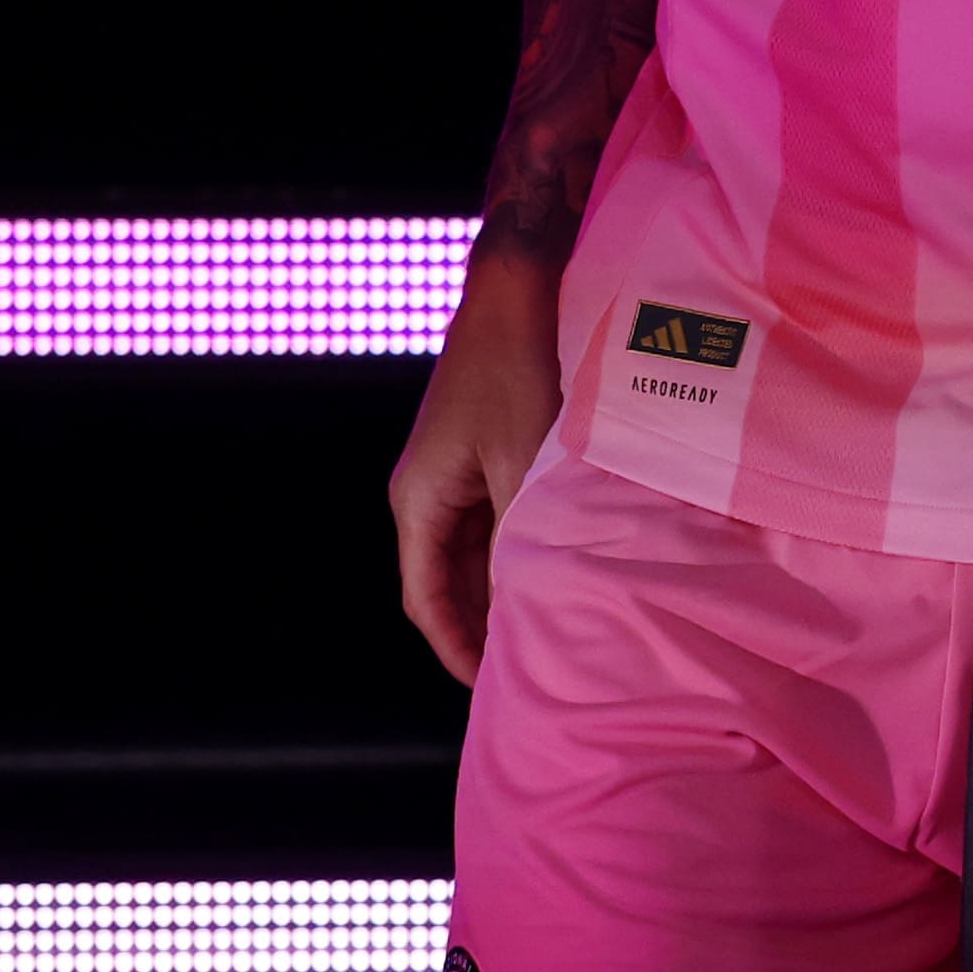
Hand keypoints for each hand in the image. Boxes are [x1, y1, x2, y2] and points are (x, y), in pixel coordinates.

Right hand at [389, 245, 561, 683]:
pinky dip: (516, 550)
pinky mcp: (480, 451)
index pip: (427, 600)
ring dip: (502, 589)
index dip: (458, 648)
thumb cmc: (521, 366)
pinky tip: (552, 570)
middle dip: (482, 625)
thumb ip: (525, 537)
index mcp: (420, 500)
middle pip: (447, 582)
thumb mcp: (527, 465)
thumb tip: (535, 600)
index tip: (490, 686)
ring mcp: (452, 470)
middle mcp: (426, 490)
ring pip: (473, 553)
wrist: (520, 284)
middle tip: (527, 667)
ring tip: (544, 629)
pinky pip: (491, 520)